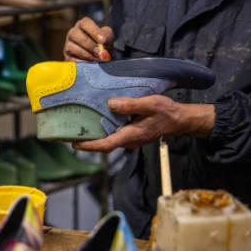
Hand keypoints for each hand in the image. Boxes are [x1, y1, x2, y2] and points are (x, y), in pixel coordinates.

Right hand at [63, 17, 113, 61]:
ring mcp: (68, 46)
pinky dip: (83, 62)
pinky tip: (91, 64)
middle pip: (74, 33)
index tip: (103, 41)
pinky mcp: (68, 58)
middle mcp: (73, 34)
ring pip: (71, 47)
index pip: (85, 23)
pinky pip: (72, 60)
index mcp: (83, 26)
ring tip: (97, 59)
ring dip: (86, 54)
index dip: (94, 31)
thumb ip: (107, 36)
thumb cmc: (103, 46)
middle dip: (88, 44)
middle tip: (99, 52)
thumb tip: (102, 40)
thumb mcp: (108, 38)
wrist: (100, 61)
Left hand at [73, 95, 215, 152]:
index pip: (106, 144)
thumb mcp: (150, 104)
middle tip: (69, 135)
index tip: (74, 144)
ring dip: (94, 137)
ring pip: (108, 140)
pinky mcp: (132, 134)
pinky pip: (114, 135)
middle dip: (87, 142)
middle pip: (103, 144)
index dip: (89, 145)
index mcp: (131, 135)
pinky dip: (103, 131)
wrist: (181, 120)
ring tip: (78, 128)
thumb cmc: (167, 112)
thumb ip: (130, 105)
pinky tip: (96, 122)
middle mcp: (128, 140)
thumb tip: (111, 104)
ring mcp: (130, 138)